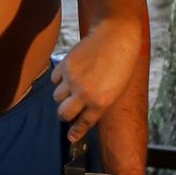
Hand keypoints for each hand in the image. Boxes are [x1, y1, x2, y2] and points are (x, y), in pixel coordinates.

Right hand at [52, 20, 142, 143]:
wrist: (115, 36)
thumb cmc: (121, 64)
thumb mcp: (116, 90)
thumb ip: (99, 103)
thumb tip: (84, 114)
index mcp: (101, 102)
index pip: (83, 123)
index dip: (76, 132)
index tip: (71, 137)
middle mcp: (84, 93)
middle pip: (63, 114)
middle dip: (65, 115)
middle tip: (67, 111)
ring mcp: (73, 79)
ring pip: (56, 97)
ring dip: (62, 95)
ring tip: (71, 86)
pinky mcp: (65, 65)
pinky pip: (54, 80)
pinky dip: (59, 79)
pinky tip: (69, 73)